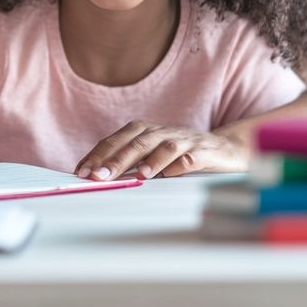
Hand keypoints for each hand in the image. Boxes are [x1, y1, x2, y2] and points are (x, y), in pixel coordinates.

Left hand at [74, 121, 251, 180]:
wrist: (223, 148)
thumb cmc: (180, 153)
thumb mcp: (151, 153)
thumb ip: (127, 161)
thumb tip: (95, 174)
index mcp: (145, 131)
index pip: (116, 140)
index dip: (98, 155)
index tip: (82, 171)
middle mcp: (162, 132)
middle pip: (136, 143)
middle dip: (116, 159)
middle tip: (99, 175)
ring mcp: (183, 141)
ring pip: (164, 147)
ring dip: (150, 160)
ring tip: (138, 175)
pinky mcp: (203, 152)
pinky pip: (191, 158)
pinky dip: (180, 165)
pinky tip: (170, 174)